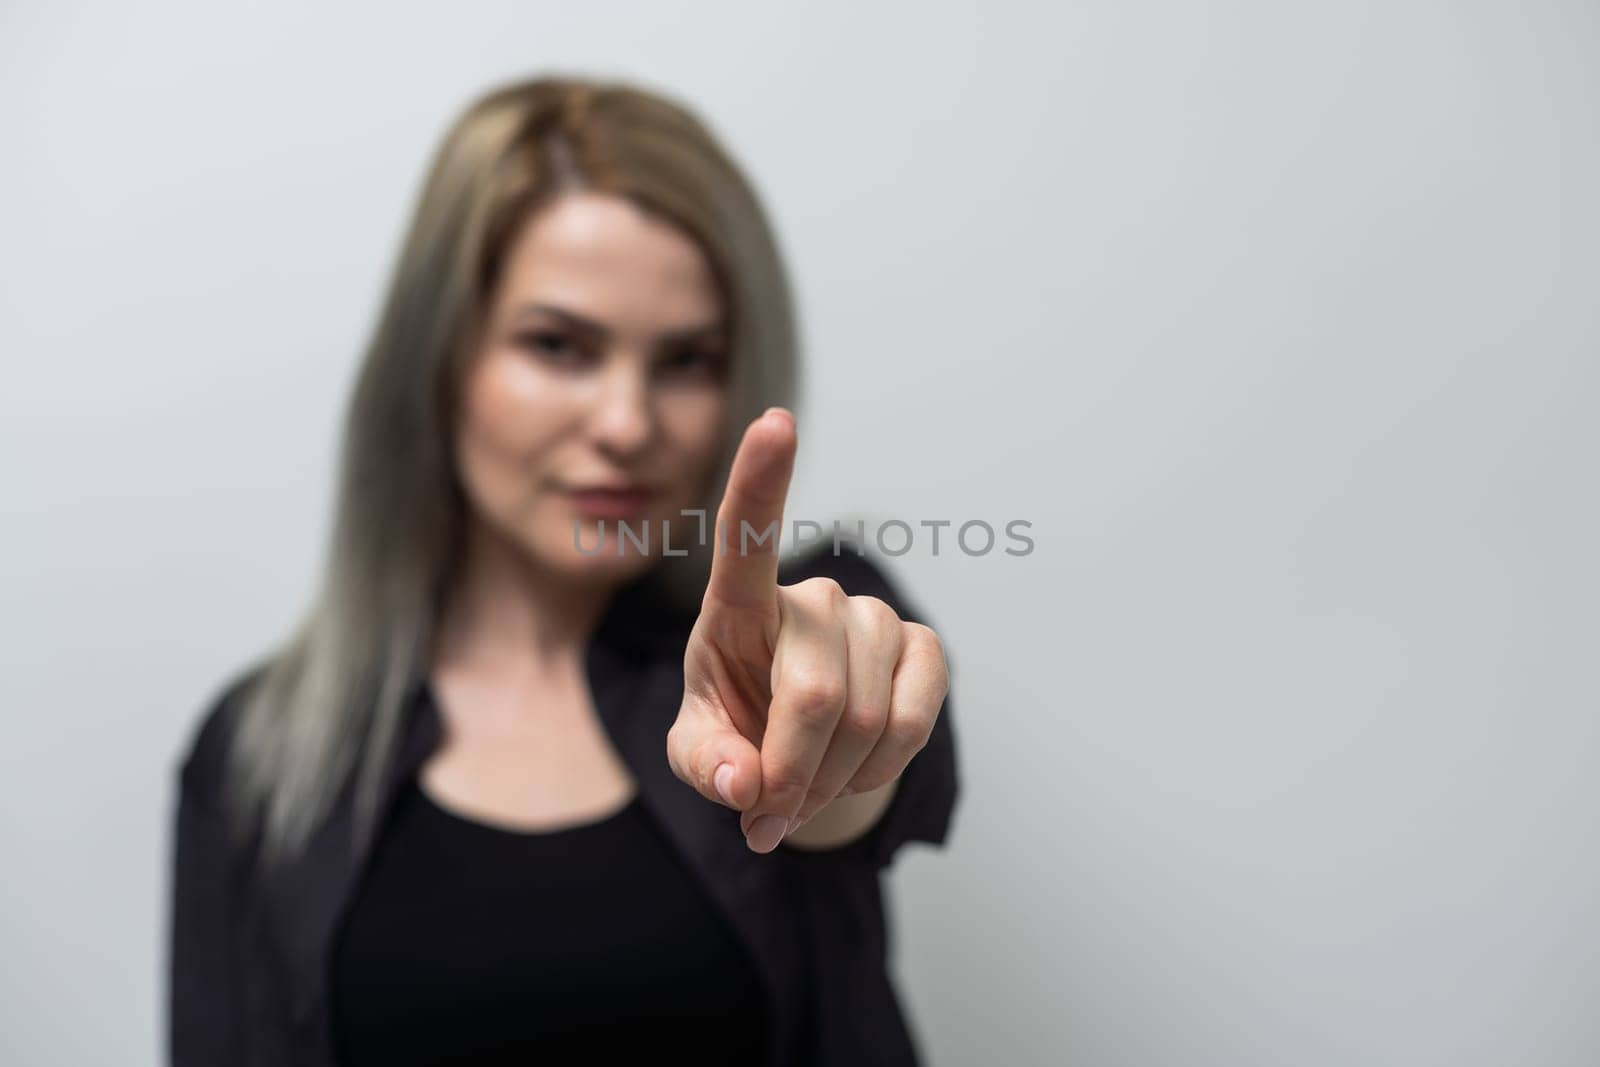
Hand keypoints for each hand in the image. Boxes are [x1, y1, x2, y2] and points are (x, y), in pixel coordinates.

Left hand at [665, 407, 949, 853]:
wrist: (799, 754)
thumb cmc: (737, 735)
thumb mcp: (698, 754)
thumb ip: (706, 766)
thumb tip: (744, 784)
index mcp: (736, 608)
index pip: (744, 538)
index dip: (761, 479)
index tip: (775, 420)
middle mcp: (810, 597)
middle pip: (814, 695)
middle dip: (793, 775)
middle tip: (769, 811)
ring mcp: (871, 617)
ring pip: (865, 720)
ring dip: (831, 780)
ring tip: (805, 788)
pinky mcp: (922, 647)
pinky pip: (913, 721)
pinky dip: (877, 770)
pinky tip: (853, 769)